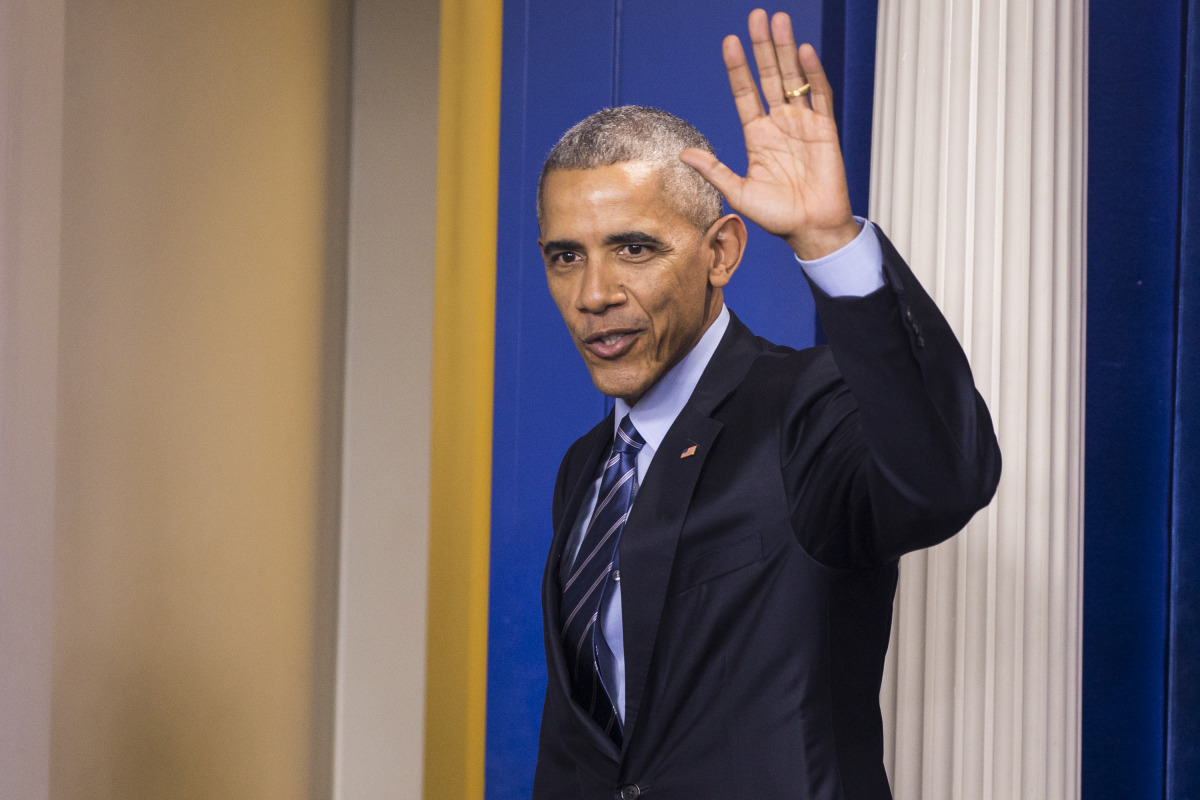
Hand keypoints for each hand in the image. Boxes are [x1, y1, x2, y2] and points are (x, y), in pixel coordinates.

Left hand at [679, 9, 859, 260]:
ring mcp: (803, 124)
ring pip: (792, 79)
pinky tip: (803, 52)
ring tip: (778, 21)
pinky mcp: (825, 130)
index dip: (737, 68)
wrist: (811, 229)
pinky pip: (819, 96)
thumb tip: (683, 154)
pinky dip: (813, 74)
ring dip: (785, 50)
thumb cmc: (778, 216)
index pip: (745, 93)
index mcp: (757, 136)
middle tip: (756, 17)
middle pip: (768, 76)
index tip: (729, 43)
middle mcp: (779, 124)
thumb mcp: (738, 191)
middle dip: (762, 47)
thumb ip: (714, 170)